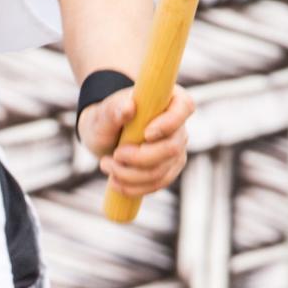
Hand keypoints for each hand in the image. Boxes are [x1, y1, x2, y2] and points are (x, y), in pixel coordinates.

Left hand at [79, 85, 194, 197]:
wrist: (103, 136)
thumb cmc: (106, 119)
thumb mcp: (104, 113)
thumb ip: (114, 110)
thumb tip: (128, 108)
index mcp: (169, 99)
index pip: (185, 107)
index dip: (169, 124)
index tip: (146, 134)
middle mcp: (178, 125)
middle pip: (172, 148)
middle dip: (140, 158)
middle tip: (114, 155)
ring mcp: (176, 149)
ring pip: (161, 171)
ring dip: (130, 175)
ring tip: (106, 165)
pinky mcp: (168, 169)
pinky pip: (156, 184)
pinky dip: (134, 187)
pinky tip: (115, 182)